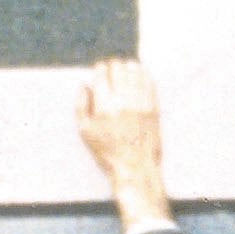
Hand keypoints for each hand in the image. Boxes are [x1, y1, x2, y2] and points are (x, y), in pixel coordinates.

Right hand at [75, 57, 171, 232]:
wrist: (135, 167)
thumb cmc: (108, 152)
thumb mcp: (86, 132)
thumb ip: (81, 106)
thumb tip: (84, 86)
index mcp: (105, 106)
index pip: (102, 72)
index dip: (99, 69)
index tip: (99, 72)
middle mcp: (124, 100)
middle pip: (119, 67)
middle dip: (113, 67)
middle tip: (111, 74)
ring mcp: (141, 102)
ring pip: (135, 69)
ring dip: (128, 68)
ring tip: (124, 74)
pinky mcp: (154, 105)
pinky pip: (149, 80)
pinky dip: (142, 75)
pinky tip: (138, 79)